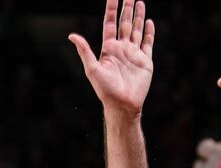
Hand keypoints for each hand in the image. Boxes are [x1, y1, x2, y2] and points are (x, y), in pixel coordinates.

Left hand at [69, 0, 154, 115]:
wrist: (123, 105)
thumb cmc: (105, 90)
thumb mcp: (92, 69)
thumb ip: (84, 51)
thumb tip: (71, 35)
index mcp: (108, 49)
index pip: (110, 23)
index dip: (111, 9)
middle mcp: (121, 49)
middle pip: (124, 23)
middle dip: (127, 9)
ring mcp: (134, 54)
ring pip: (137, 30)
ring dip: (139, 16)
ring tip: (140, 2)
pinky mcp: (145, 61)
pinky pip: (148, 43)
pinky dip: (149, 32)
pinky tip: (149, 22)